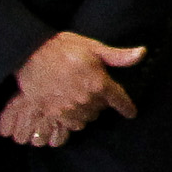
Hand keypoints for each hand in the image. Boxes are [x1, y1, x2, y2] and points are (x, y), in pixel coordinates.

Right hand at [0, 32, 142, 147]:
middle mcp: (86, 99)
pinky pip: (71, 123)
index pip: (120, 100)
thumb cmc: (63, 47)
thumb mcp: (94, 47)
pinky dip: (74, 118)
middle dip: (101, 102)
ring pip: (87, 118)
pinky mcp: (52, 112)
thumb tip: (142, 53)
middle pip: (102, 109)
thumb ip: (118, 56)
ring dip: (88, 111)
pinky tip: (71, 108)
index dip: (127, 107)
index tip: (132, 113)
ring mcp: (68, 108)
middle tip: (94, 90)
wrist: (30, 54)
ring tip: (82, 99)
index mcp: (99, 83)